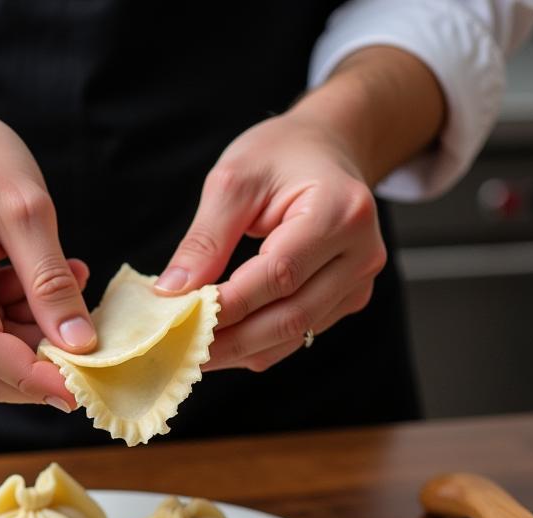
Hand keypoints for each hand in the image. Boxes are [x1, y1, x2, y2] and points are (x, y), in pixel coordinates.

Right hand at [0, 87, 94, 407]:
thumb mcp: (26, 207)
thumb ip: (52, 281)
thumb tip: (80, 345)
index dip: (35, 378)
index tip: (81, 387)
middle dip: (36, 370)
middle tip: (84, 341)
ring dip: (30, 342)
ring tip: (62, 287)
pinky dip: (16, 326)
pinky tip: (34, 288)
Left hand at [155, 110, 386, 372]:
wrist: (327, 151)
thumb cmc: (280, 156)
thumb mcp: (235, 180)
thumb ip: (205, 239)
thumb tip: (172, 293)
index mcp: (341, 213)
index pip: (278, 275)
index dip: (228, 305)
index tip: (180, 317)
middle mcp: (361, 255)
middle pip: (289, 316)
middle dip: (229, 339)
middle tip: (179, 347)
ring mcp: (358, 283)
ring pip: (291, 335)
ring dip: (238, 350)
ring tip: (192, 350)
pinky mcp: (347, 301)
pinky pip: (296, 335)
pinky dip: (255, 346)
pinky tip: (220, 343)